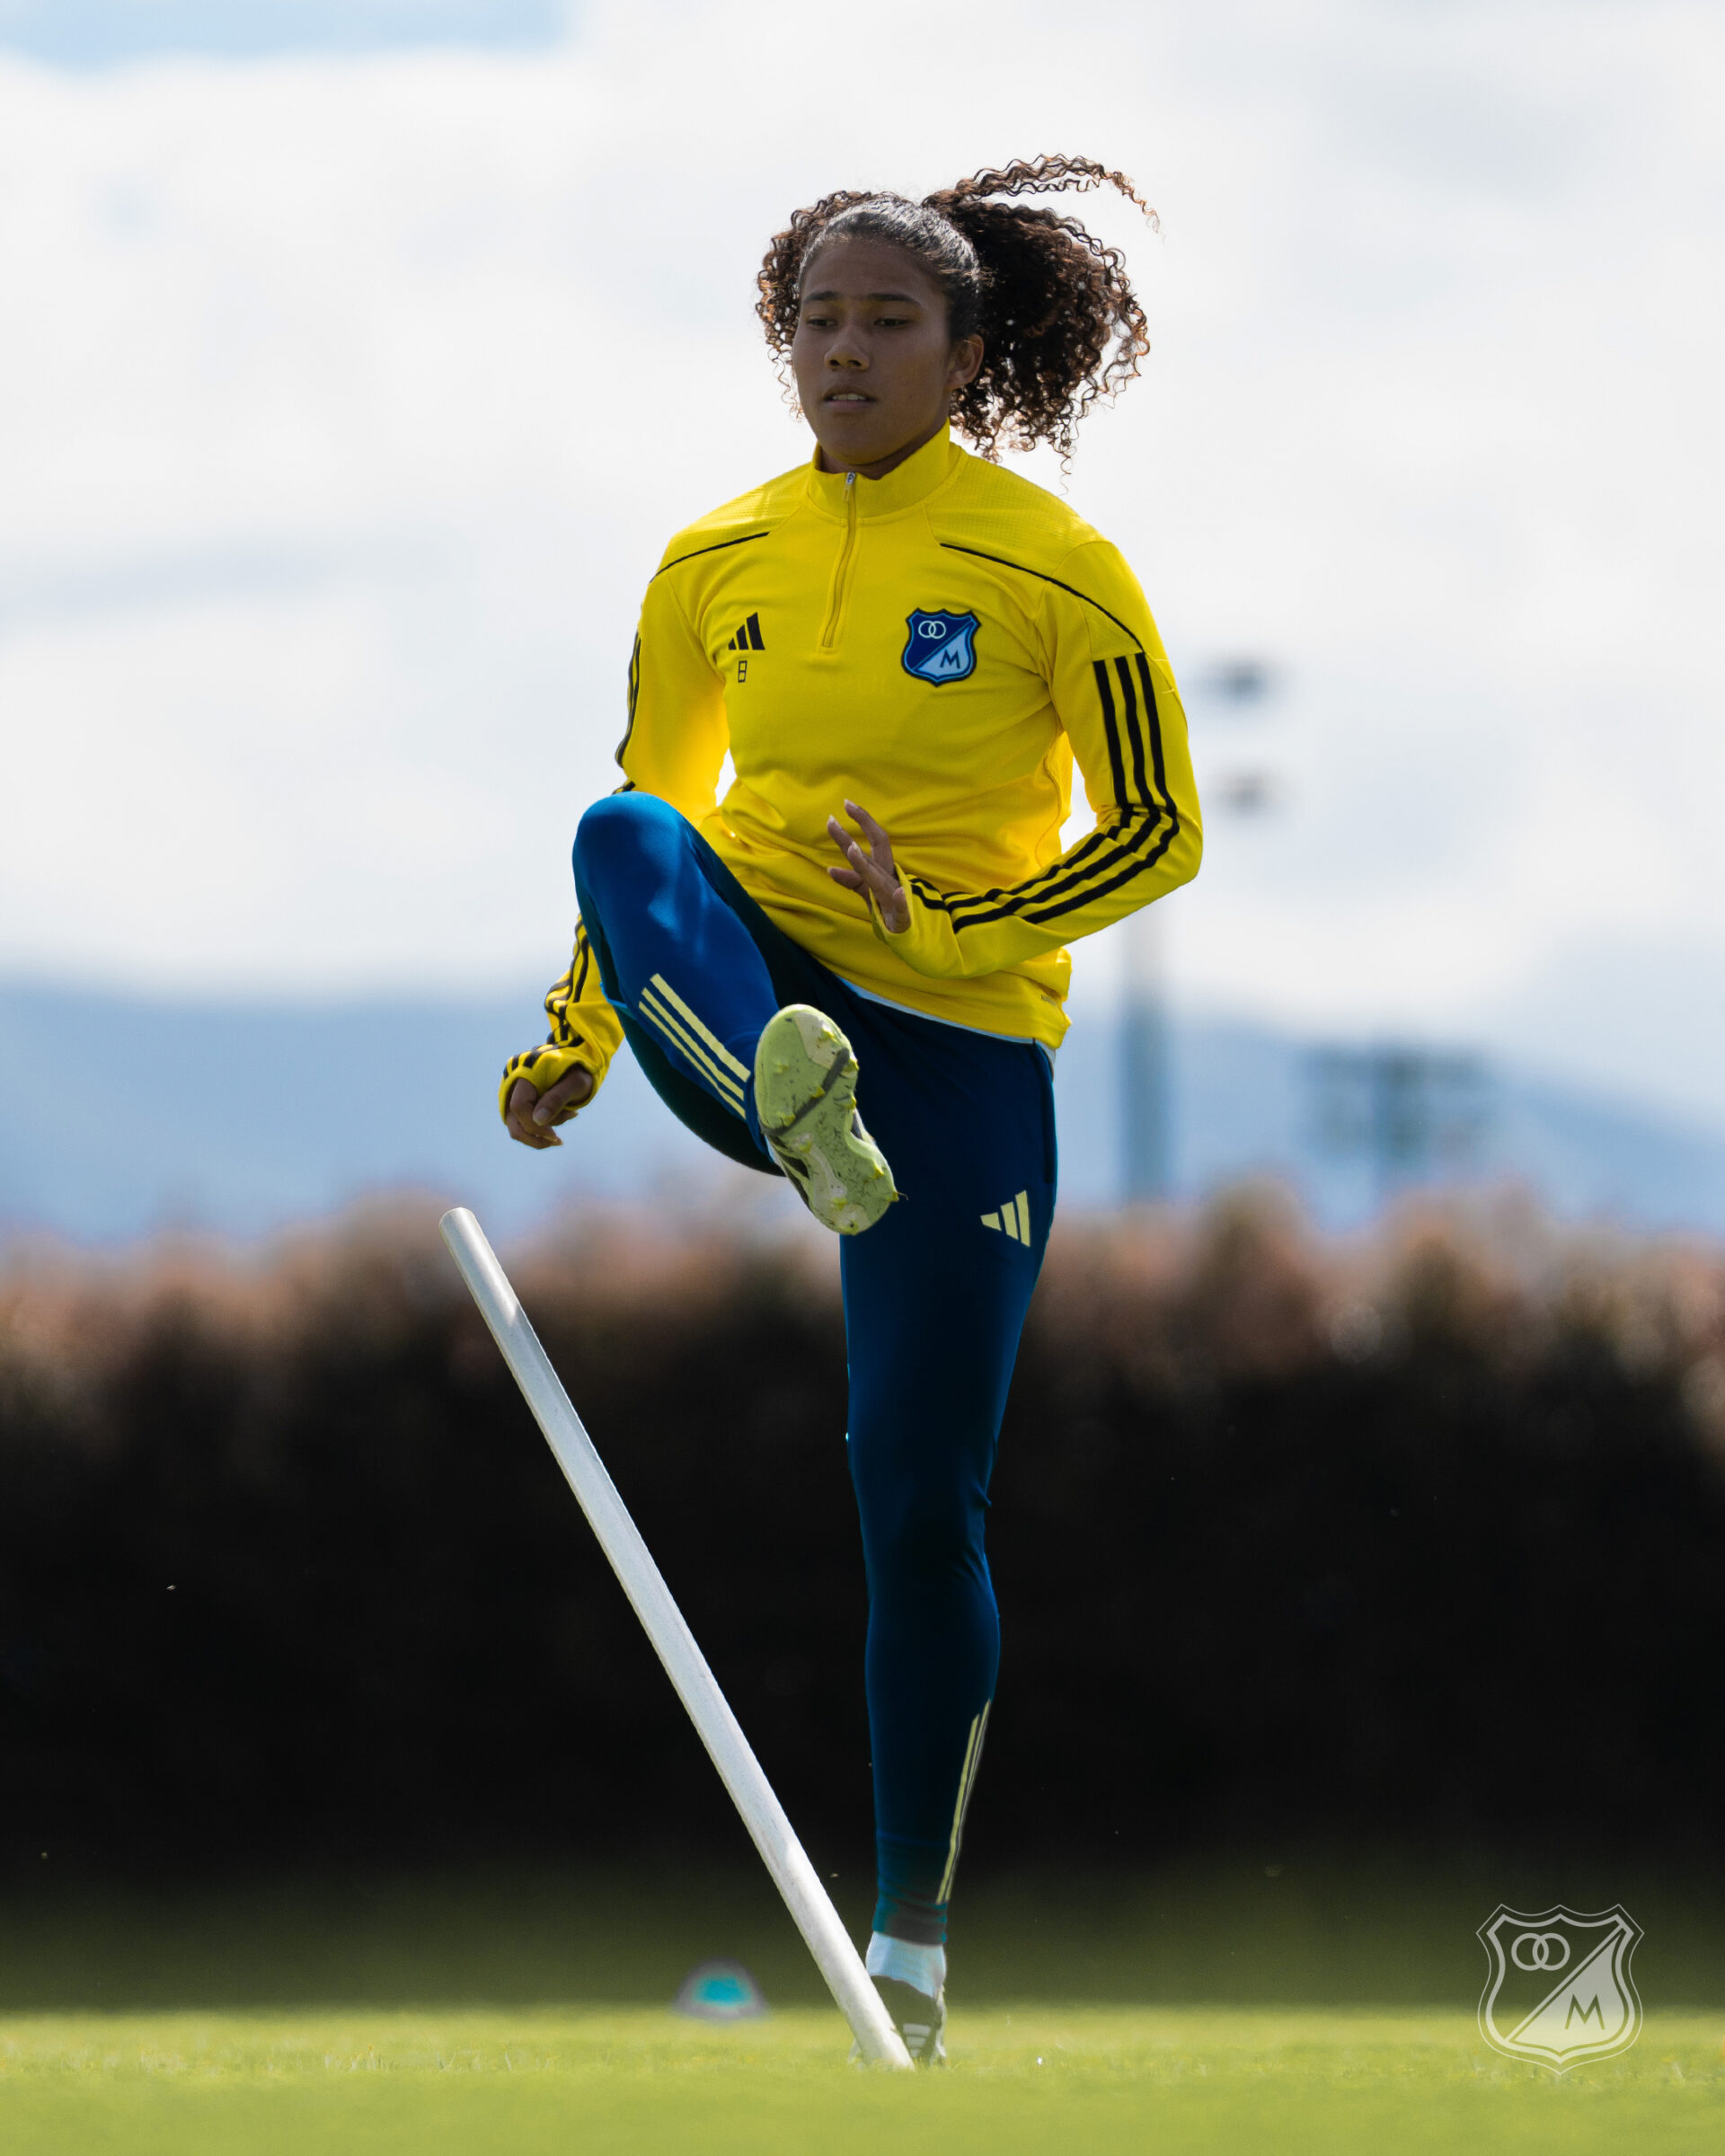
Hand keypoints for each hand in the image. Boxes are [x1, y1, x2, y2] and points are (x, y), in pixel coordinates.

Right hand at [505, 1066, 593, 1148]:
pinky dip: (542, 1126)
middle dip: (536, 1136)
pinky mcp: (520, 1102)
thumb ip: (556, 1099)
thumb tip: (538, 1121)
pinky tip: (565, 1115)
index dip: (534, 1125)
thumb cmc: (579, 1069)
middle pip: (513, 1121)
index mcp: (524, 1073)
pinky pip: (524, 1122)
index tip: (555, 1136)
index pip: (519, 1106)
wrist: (578, 1059)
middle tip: (559, 1141)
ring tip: (570, 1115)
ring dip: (542, 1131)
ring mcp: (514, 1094)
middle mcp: (513, 1084)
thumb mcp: (575, 1083)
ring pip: (517, 1125)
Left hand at [827, 799, 909, 934]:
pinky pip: (901, 907)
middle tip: (836, 817)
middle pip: (877, 847)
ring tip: (852, 850)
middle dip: (863, 828)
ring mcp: (895, 894)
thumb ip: (850, 879)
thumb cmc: (886, 904)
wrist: (908, 929)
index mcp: (882, 868)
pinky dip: (900, 900)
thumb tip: (829, 869)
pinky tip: (899, 893)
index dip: (862, 819)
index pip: (875, 838)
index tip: (846, 802)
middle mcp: (888, 875)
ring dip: (865, 865)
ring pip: (879, 878)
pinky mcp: (901, 916)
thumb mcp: (867, 890)